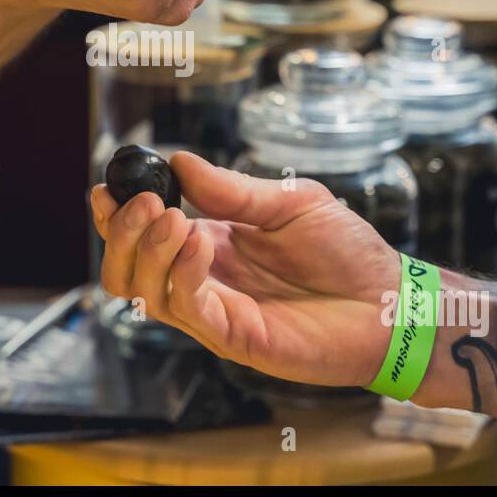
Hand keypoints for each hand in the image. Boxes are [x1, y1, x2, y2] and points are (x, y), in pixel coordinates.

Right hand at [91, 153, 402, 387]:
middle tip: (145, 202)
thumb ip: (231, 189)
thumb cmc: (346, 252)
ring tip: (174, 217)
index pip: (141, 236)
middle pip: (126, 270)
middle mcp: (202, 281)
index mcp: (210, 245)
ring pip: (144, 293)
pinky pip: (186, 309)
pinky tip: (199, 241)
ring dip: (147, 251)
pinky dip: (181, 272)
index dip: (115, 215)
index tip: (107, 185)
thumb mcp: (288, 203)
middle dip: (121, 234)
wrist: (390, 300)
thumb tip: (178, 159)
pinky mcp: (235, 337)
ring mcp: (215, 312)